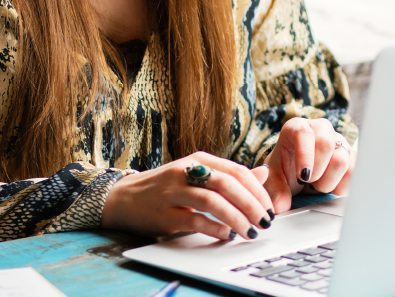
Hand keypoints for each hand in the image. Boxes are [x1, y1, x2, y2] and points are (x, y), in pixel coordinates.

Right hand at [101, 151, 274, 240]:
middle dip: (251, 204)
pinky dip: (215, 229)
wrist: (125, 197)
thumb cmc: (166, 187)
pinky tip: (227, 235)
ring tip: (251, 232)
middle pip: (226, 184)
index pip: (235, 170)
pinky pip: (195, 221)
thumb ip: (229, 176)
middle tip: (265, 221)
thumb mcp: (198, 175)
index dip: (257, 189)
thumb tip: (263, 174)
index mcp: (198, 159)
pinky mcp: (165, 214)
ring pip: (212, 201)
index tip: (269, 207)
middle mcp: (186, 171)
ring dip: (236, 218)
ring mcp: (173, 192)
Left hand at [263, 117, 353, 212]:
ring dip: (328, 180)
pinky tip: (330, 186)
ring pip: (342, 160)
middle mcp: (320, 129)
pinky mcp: (352, 155)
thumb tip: (280, 206)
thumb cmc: (286, 167)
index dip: (305, 155)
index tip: (302, 176)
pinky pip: (354, 172)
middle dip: (317, 170)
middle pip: (326, 144)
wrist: (298, 171)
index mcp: (297, 127)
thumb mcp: (274, 176)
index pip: (303, 133)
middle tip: (306, 181)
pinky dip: (342, 185)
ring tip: (316, 183)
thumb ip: (275, 189)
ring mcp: (338, 141)